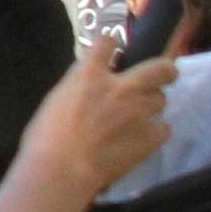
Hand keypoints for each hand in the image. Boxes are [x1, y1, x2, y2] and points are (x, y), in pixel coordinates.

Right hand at [29, 40, 178, 204]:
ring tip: (139, 116)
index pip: (106, 43)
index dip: (110, 43)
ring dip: (151, 104)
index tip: (110, 47)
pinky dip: (155, 131)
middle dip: (164, 69)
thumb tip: (87, 82)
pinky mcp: (152, 137)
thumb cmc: (45, 135)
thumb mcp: (56, 99)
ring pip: (161, 99)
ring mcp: (141, 112)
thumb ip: (77, 86)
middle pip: (159, 68)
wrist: (63, 168)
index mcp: (90, 75)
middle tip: (161, 75)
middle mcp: (122, 88)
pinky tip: (142, 138)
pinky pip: (164, 128)